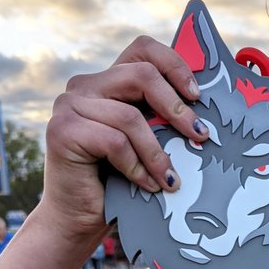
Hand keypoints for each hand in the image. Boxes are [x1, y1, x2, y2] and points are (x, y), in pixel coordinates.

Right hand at [42, 36, 207, 238]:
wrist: (78, 219)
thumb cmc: (119, 184)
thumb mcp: (146, 145)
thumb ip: (161, 121)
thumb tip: (206, 116)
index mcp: (108, 82)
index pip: (142, 49)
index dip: (174, 65)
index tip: (197, 95)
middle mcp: (85, 86)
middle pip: (141, 75)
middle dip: (176, 108)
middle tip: (199, 136)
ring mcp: (69, 105)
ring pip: (130, 116)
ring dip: (157, 153)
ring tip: (171, 180)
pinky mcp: (62, 130)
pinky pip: (114, 141)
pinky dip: (137, 167)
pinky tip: (147, 185)